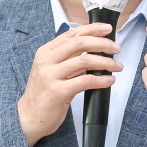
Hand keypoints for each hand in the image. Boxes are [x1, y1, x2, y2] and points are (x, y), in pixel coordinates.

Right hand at [16, 24, 120, 146]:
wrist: (28, 117)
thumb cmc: (43, 94)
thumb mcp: (50, 70)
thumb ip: (67, 58)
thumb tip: (92, 48)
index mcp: (46, 52)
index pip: (71, 34)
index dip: (92, 29)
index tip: (107, 29)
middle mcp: (47, 60)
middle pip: (79, 43)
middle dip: (102, 43)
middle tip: (116, 49)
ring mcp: (51, 75)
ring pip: (84, 61)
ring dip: (105, 62)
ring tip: (117, 66)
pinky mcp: (58, 91)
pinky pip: (85, 81)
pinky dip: (101, 80)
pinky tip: (109, 81)